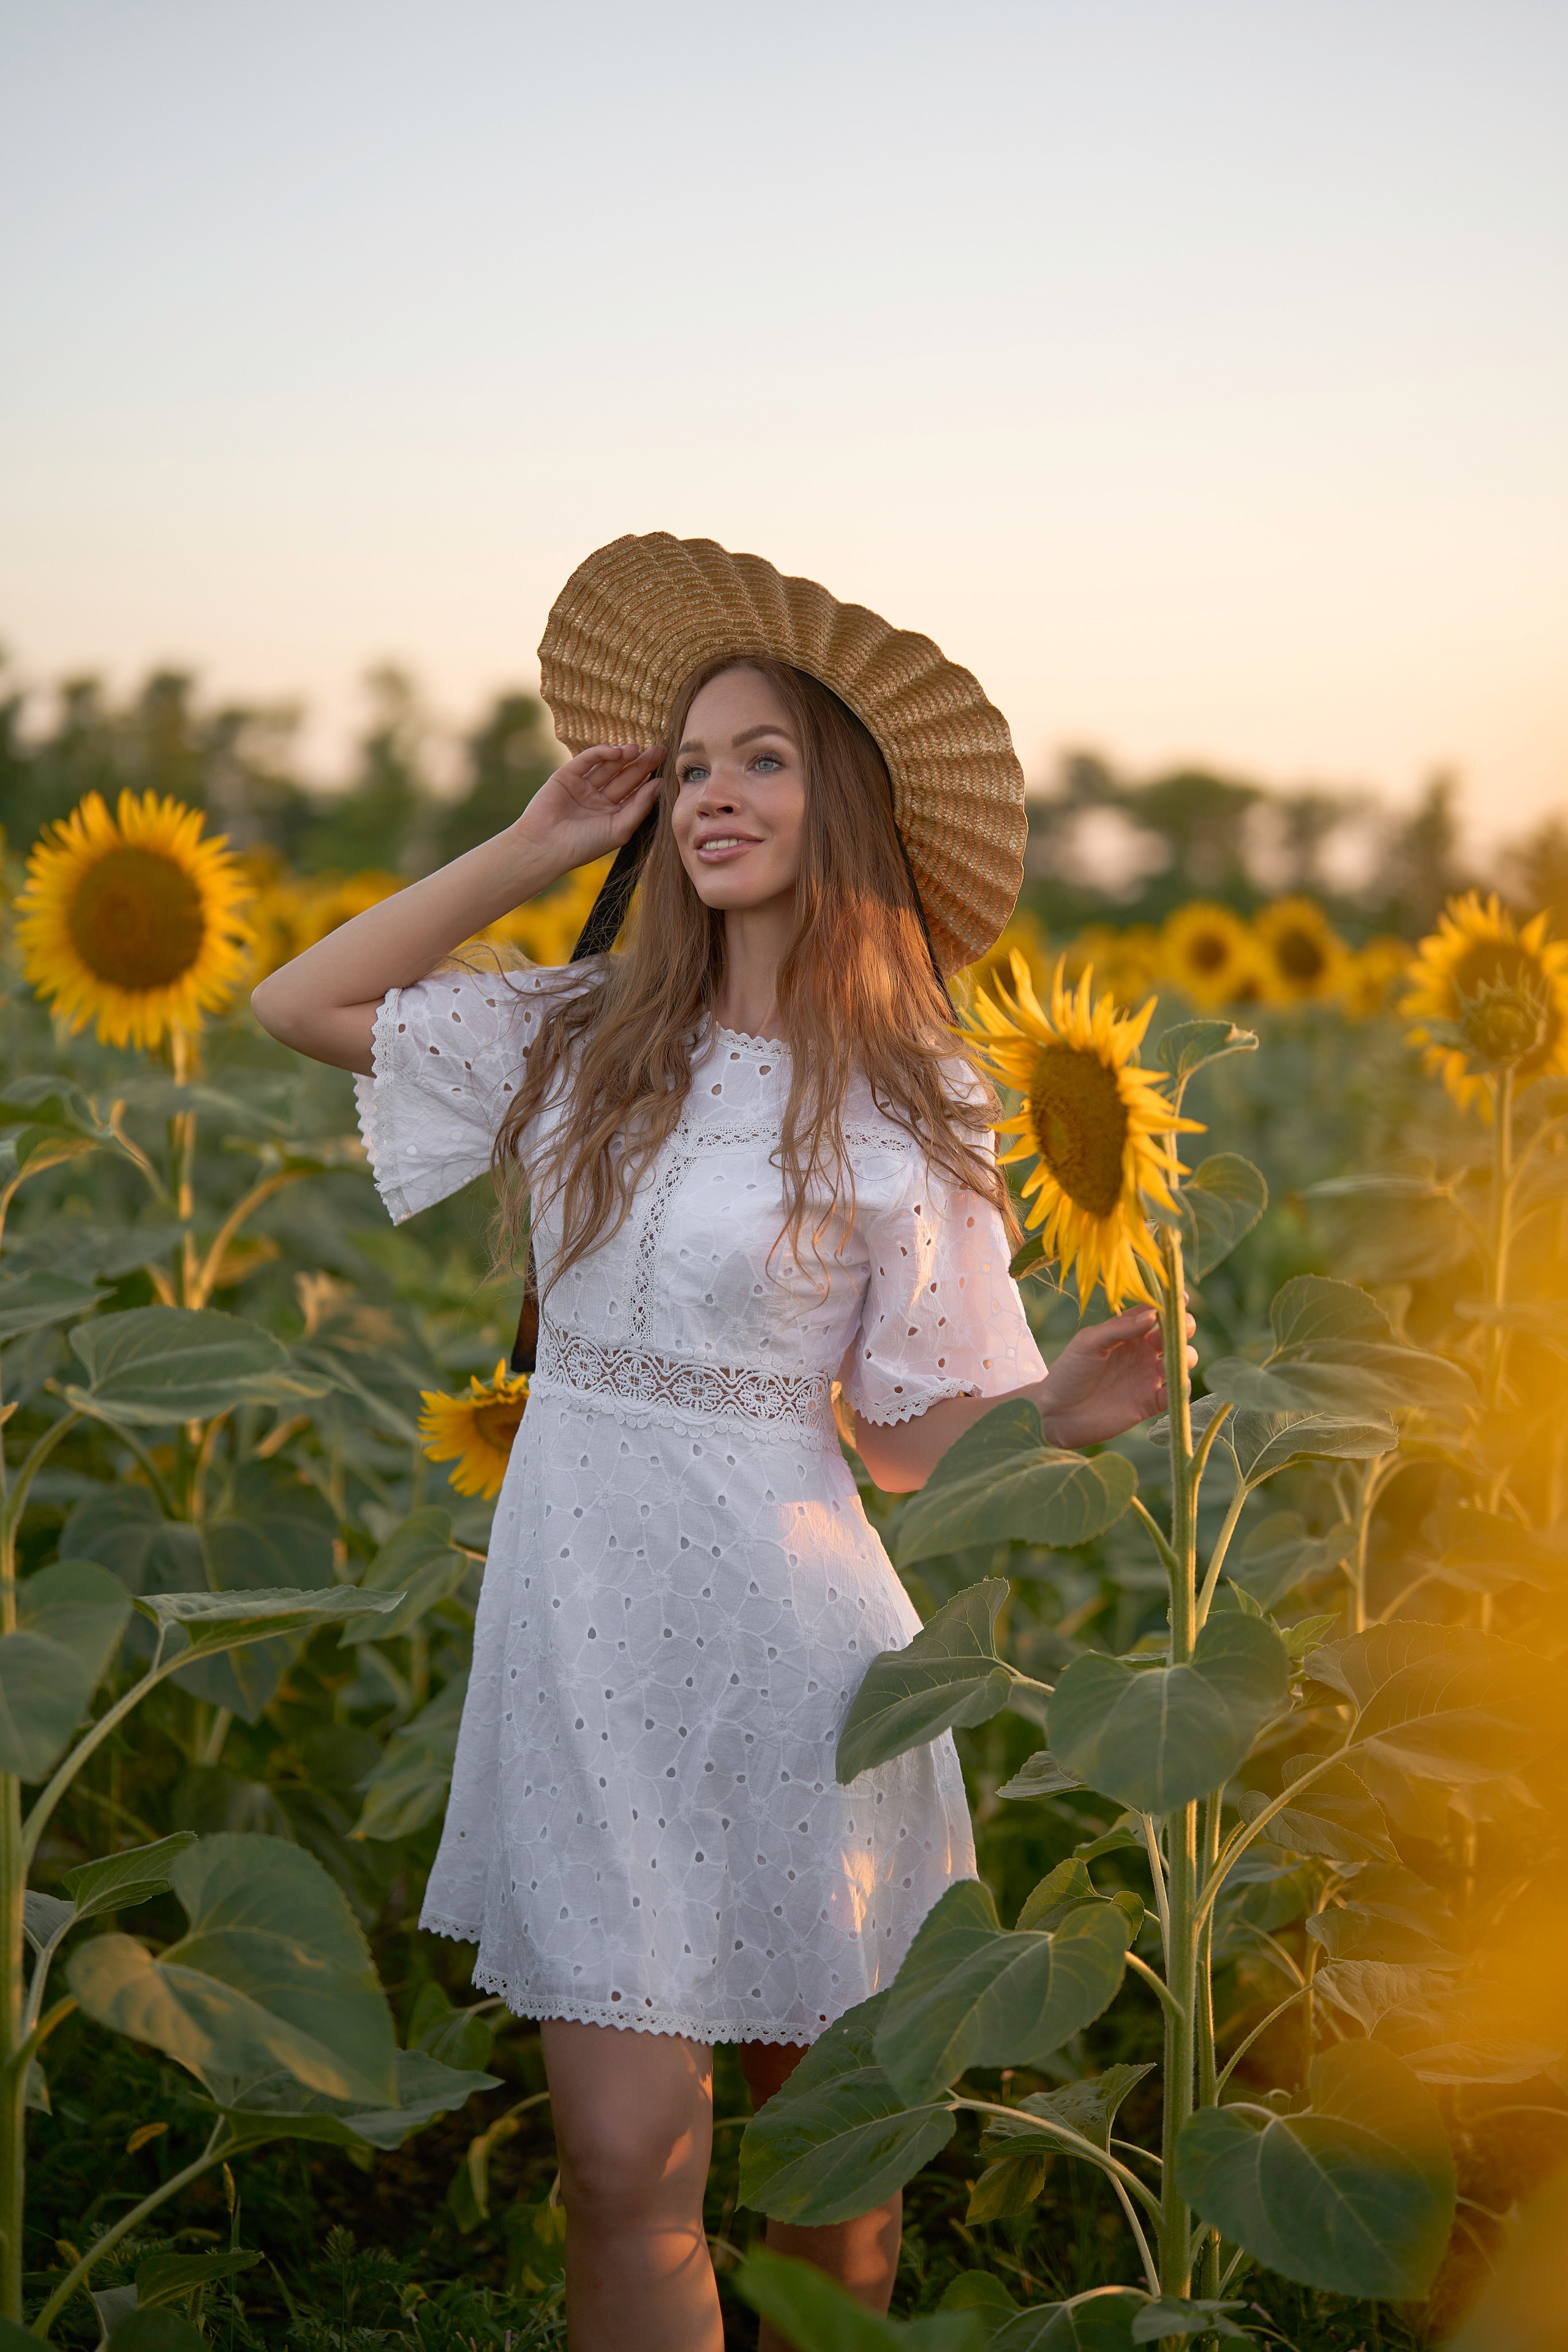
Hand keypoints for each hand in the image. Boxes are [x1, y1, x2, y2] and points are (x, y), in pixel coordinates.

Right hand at [513, 742, 664, 872]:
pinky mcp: (567, 775)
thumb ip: (640, 807)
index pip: (635, 793)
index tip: (666, 770)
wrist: (545, 846)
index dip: (649, 781)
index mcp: (613, 814)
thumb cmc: (583, 845)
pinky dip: (601, 753)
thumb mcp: (619, 829)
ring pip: (608, 767)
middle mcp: (599, 799)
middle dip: (641, 764)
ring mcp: (583, 786)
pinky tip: (616, 752)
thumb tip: (659, 785)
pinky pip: (588, 760)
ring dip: (623, 756)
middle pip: (625, 777)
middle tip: (659, 751)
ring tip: (637, 749)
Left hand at [1033, 1307, 1197, 1448]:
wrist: (1056, 1414)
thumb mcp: (1089, 1342)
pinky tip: (1176, 1384)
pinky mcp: (1149, 1403)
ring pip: (1181, 1362)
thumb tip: (1153, 1315)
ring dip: (1186, 1357)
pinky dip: (1182, 1388)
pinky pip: (1175, 1394)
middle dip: (1184, 1327)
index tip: (1182, 1298)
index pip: (1154, 1312)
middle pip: (1174, 1335)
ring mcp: (1147, 1377)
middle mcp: (1142, 1352)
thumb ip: (1119, 1329)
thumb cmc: (1069, 1371)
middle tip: (1183, 1326)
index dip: (1170, 1304)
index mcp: (1127, 1332)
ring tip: (1170, 1359)